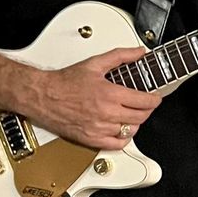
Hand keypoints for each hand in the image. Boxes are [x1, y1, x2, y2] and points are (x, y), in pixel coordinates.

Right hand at [35, 47, 160, 149]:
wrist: (42, 96)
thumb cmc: (64, 82)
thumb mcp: (94, 64)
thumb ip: (120, 56)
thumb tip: (138, 52)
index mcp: (109, 94)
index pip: (144, 102)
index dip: (155, 100)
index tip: (155, 98)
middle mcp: (106, 113)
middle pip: (141, 117)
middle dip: (147, 110)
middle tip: (145, 105)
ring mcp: (99, 128)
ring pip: (130, 130)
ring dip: (135, 123)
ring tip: (131, 114)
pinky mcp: (91, 139)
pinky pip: (116, 144)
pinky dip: (123, 138)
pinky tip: (121, 129)